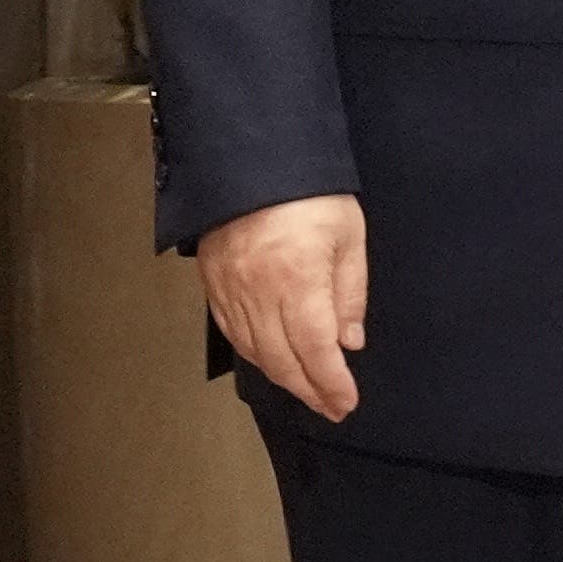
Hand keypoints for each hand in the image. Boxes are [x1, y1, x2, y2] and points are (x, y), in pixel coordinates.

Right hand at [199, 193, 368, 422]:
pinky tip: (268, 358)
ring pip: (253, 351)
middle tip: (330, 406)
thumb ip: (349, 293)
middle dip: (309, 390)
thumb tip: (349, 341)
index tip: (346, 402)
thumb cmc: (308, 190)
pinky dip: (252, 352)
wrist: (251, 155)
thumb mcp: (348, 235)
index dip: (331, 384)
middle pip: (281, 360)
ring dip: (281, 377)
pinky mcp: (212, 279)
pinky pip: (230, 330)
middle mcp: (259, 290)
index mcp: (298, 279)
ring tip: (305, 388)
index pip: (315, 351)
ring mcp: (230, 286)